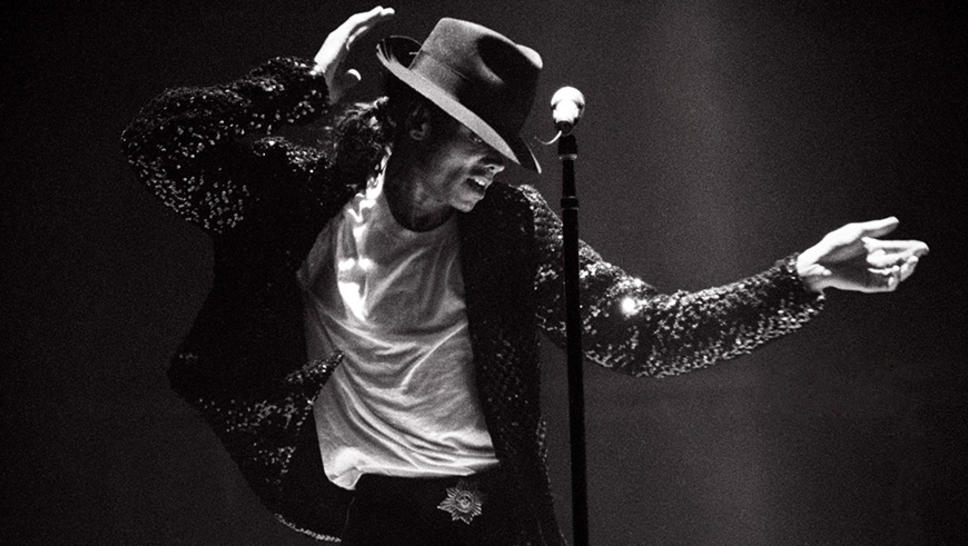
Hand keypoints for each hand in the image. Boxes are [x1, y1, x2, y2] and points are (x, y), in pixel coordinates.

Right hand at [312, 6, 394, 103]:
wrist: (312, 91)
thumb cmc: (322, 92)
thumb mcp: (340, 87)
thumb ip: (348, 80)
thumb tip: (356, 75)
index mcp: (339, 52)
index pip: (356, 36)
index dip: (368, 28)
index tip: (380, 23)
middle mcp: (337, 43)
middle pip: (359, 27)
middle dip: (373, 19)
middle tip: (389, 13)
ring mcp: (337, 39)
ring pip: (357, 23)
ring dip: (372, 16)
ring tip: (386, 11)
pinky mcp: (337, 38)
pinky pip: (354, 24)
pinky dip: (367, 17)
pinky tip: (378, 13)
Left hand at [796, 217, 928, 293]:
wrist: (819, 262)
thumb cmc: (834, 245)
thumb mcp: (857, 232)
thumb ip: (876, 228)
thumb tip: (895, 221)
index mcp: (873, 248)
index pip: (897, 248)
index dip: (910, 247)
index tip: (922, 247)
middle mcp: (875, 261)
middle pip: (900, 260)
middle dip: (912, 257)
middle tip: (920, 253)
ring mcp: (873, 273)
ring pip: (897, 273)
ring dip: (907, 269)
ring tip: (912, 261)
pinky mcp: (869, 284)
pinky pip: (887, 285)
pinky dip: (895, 279)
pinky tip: (897, 271)